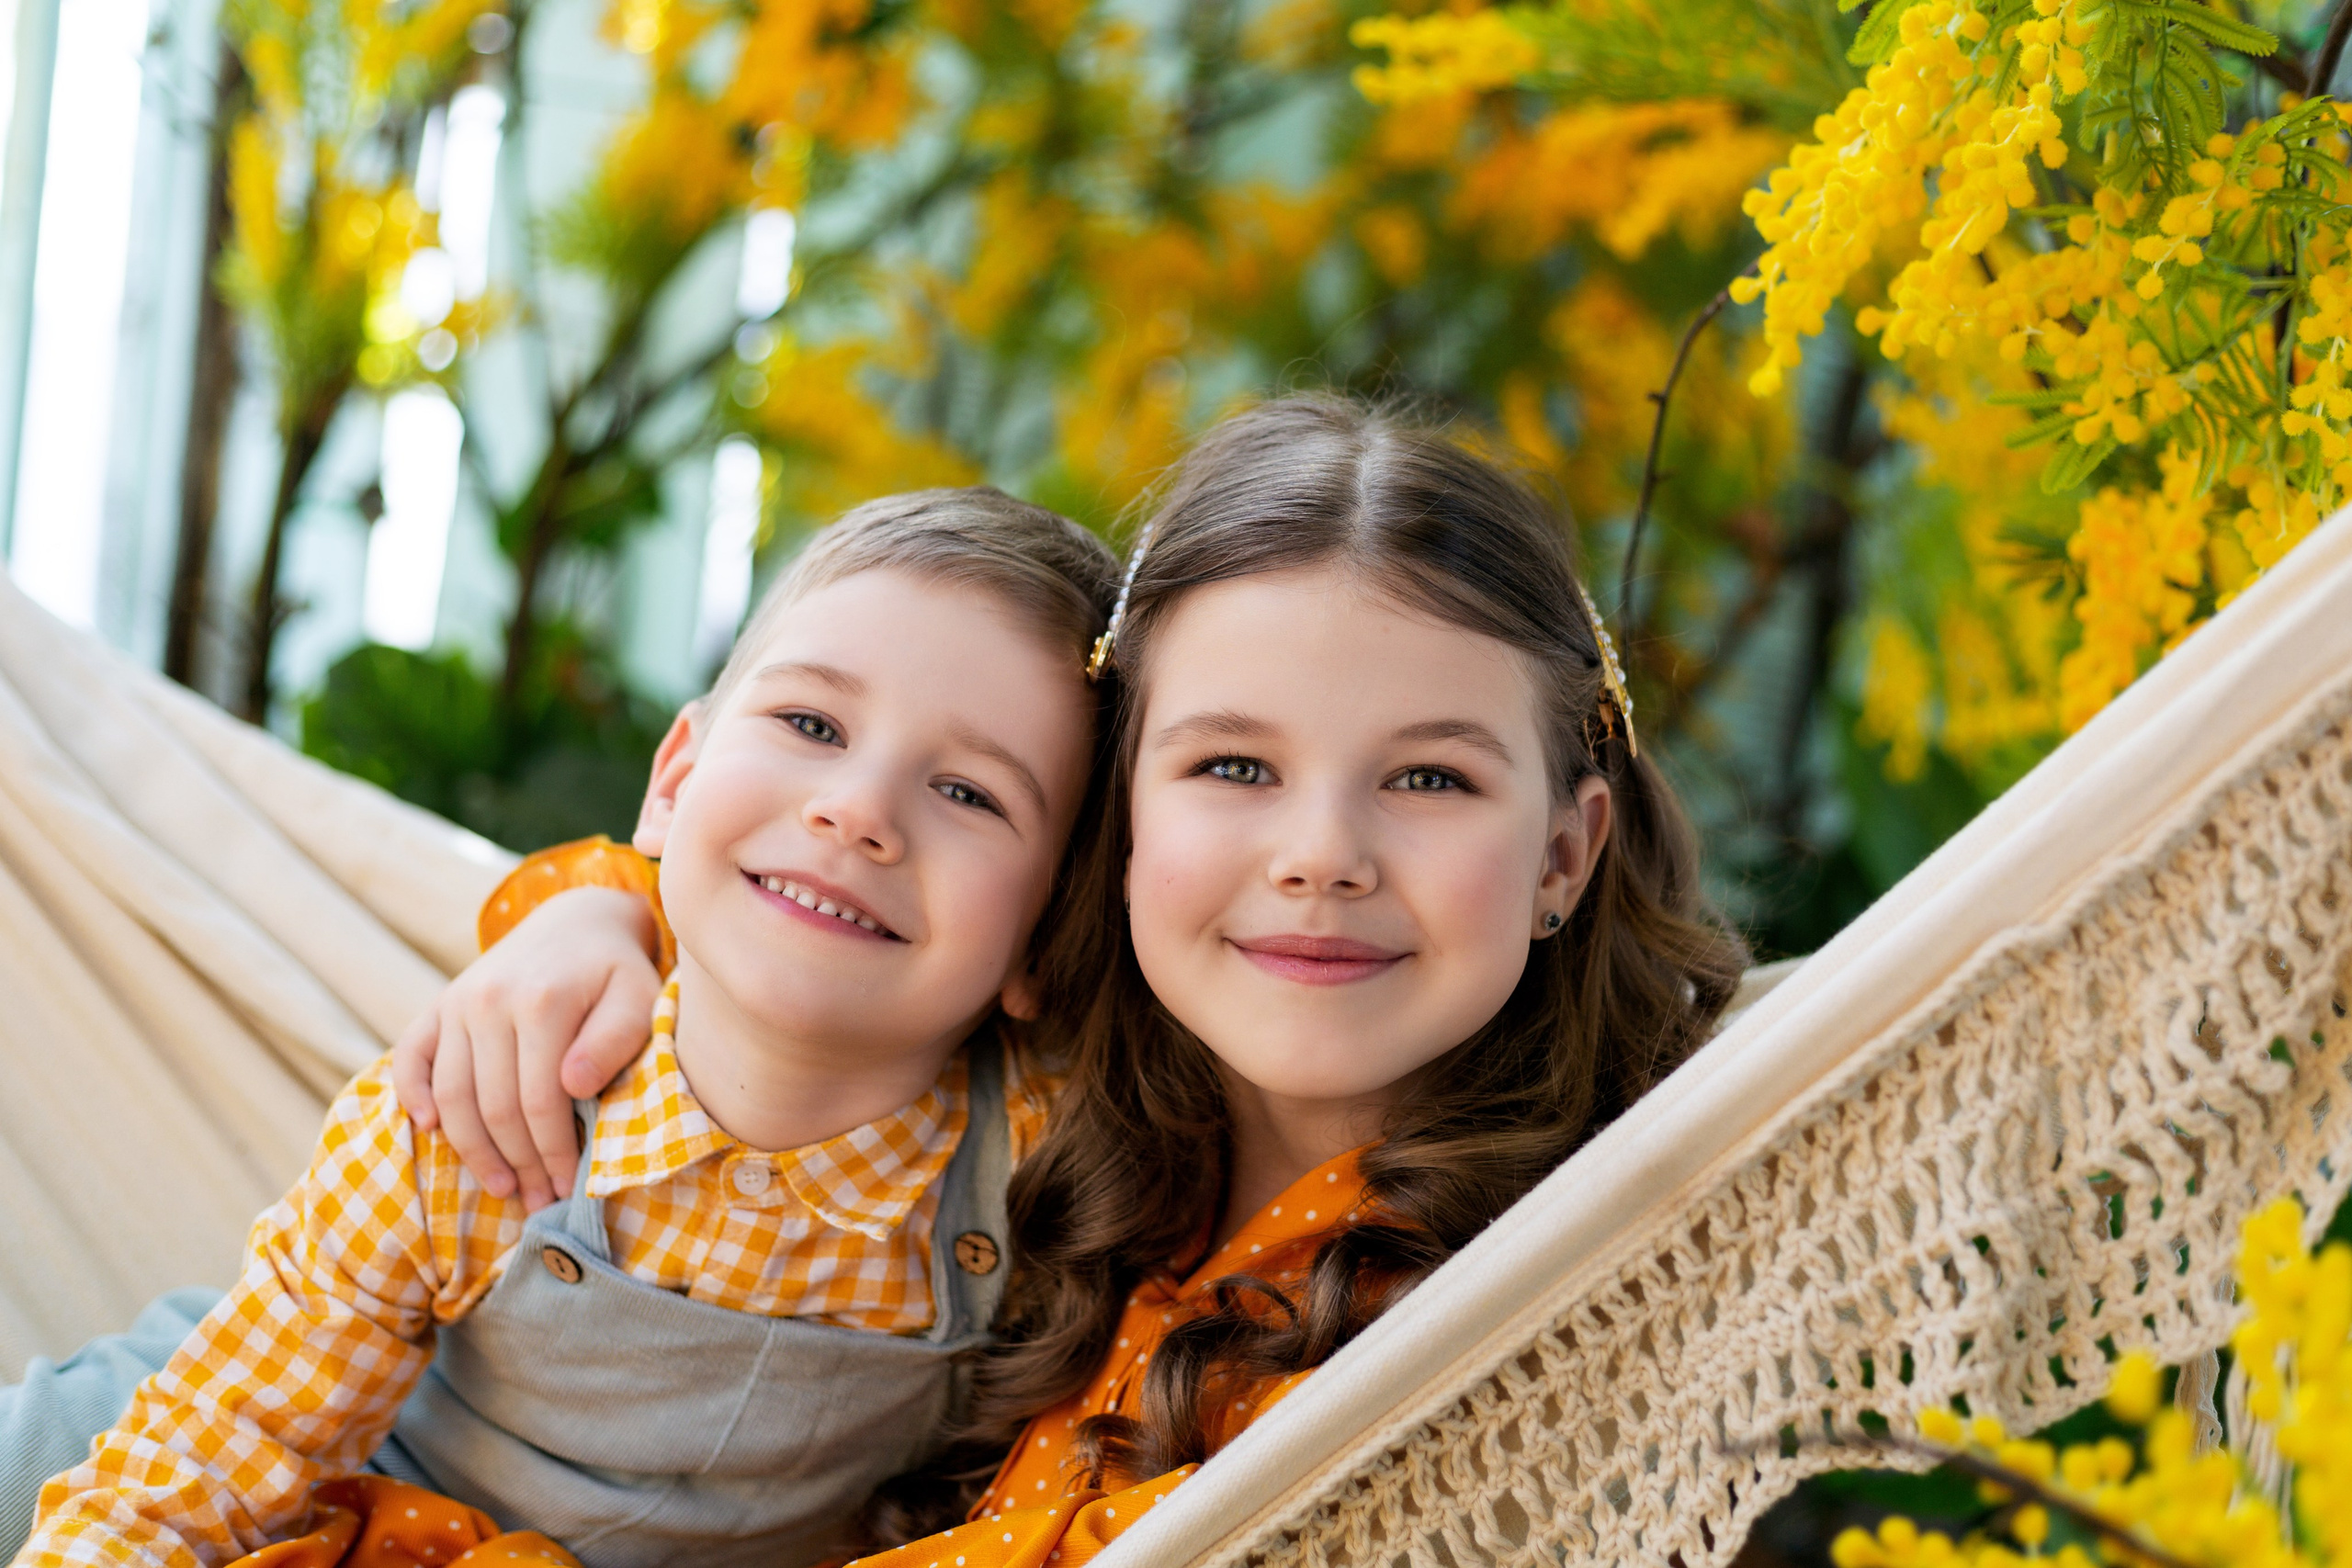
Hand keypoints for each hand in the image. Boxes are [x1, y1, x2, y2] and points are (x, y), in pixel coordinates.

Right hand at [392, 886, 663, 1209]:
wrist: (577, 921)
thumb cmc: (616, 973)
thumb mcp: (638, 999)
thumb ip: (614, 1039)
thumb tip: (573, 1085)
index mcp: (542, 1002)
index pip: (539, 1101)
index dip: (552, 1152)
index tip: (568, 1189)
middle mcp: (489, 1001)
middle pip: (493, 1106)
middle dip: (517, 1163)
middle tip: (538, 1200)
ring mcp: (457, 1002)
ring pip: (450, 1094)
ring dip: (472, 1150)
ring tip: (501, 1187)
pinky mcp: (439, 1005)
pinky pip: (410, 1056)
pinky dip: (412, 1094)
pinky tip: (429, 1129)